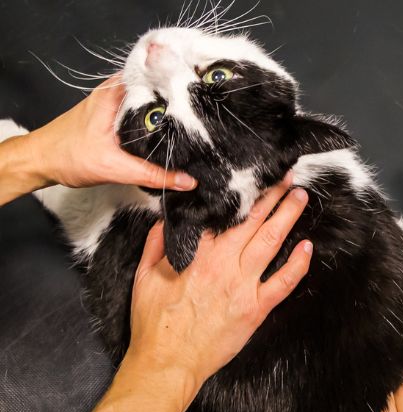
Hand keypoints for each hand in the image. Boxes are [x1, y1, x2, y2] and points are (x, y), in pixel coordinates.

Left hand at [24, 74, 196, 190]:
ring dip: (166, 113)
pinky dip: (153, 123)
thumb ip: (154, 175)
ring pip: (148, 102)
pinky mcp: (112, 114)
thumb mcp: (116, 168)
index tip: (200, 99)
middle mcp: (115, 91)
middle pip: (155, 90)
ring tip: (191, 125)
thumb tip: (186, 181)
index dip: (179, 87)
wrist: (42, 160)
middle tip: (201, 117)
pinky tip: (166, 135)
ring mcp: (113, 102)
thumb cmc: (68, 155)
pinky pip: (140, 113)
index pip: (155, 79)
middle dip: (177, 102)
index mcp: (115, 93)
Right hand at [126, 174, 311, 411]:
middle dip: (271, 196)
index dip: (239, 195)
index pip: (222, 216)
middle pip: (252, 222)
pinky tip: (308, 247)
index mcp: (197, 255)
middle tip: (286, 178)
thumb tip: (166, 221)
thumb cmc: (156, 324)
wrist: (168, 363)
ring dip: (287, 217)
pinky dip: (298, 264)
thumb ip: (157, 245)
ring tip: (300, 197)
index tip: (250, 180)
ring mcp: (243, 287)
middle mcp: (224, 265)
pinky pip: (283, 283)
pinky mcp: (256, 309)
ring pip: (271, 243)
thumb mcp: (145, 277)